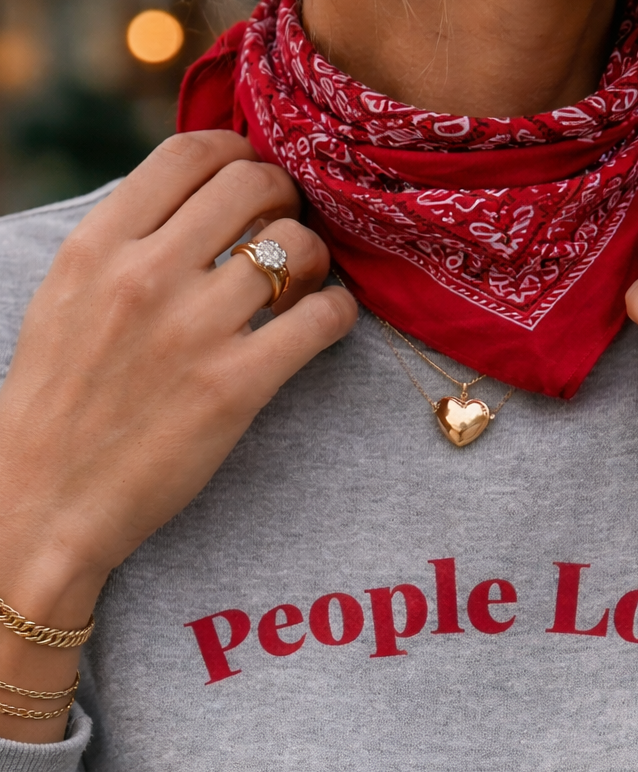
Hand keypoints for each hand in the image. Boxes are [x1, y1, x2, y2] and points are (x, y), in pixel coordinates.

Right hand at [0, 130, 355, 623]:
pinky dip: (337, 312)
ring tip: (308, 283)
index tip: (254, 174)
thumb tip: (191, 205)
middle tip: (290, 225)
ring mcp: (194, 331)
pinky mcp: (234, 388)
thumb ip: (123, 246)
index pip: (190, 154)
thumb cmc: (59, 402)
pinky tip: (328, 321)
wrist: (46, 498)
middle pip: (252, 186)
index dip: (239, 154)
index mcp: (99, 245)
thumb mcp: (68, 298)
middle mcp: (146, 275)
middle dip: (285, 197)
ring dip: (316, 258)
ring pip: (295, 248)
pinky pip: (318, 320)